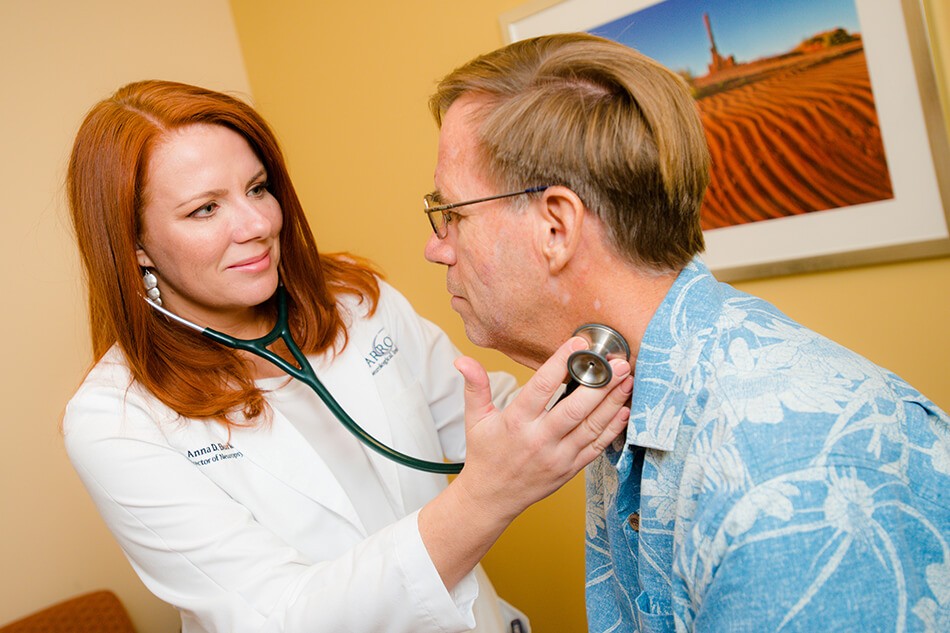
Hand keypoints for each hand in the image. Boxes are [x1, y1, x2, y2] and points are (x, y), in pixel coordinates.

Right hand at [418, 336, 630, 589]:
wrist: (492, 499)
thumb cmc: (485, 455)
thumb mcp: (475, 419)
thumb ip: (475, 387)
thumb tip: (463, 360)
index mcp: (516, 423)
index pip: (541, 388)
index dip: (560, 364)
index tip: (578, 343)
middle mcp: (539, 440)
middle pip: (574, 409)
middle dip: (599, 384)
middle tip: (618, 361)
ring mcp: (558, 457)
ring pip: (591, 427)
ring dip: (612, 402)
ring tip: (627, 379)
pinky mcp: (570, 470)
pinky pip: (597, 448)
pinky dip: (613, 429)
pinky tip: (624, 410)